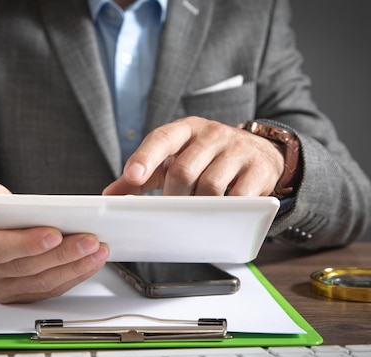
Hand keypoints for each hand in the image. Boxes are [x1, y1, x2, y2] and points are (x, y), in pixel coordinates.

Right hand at [0, 181, 109, 302]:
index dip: (27, 243)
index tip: (55, 234)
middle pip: (25, 268)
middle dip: (62, 255)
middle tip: (90, 241)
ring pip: (40, 284)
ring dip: (73, 268)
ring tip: (97, 251)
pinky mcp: (16, 295)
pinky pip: (47, 291)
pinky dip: (72, 277)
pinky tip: (89, 263)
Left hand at [103, 116, 284, 195]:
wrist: (261, 153)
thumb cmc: (208, 158)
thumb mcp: (176, 158)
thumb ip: (143, 175)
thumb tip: (109, 195)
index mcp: (187, 129)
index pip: (162, 138)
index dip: (145, 157)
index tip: (132, 175)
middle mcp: (212, 134)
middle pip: (184, 170)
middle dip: (173, 196)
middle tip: (172, 208)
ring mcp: (238, 150)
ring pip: (209, 186)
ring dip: (198, 206)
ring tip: (197, 209)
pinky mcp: (258, 170)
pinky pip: (238, 197)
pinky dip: (225, 210)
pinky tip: (221, 213)